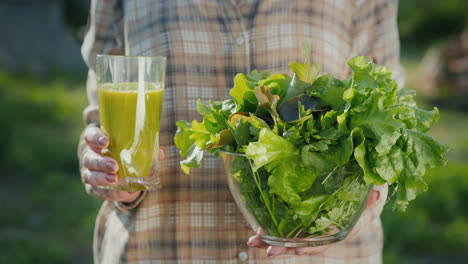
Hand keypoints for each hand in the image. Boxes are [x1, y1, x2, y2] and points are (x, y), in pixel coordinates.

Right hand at [78, 125, 165, 202]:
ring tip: (115, 179)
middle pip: (89, 158)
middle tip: (114, 166)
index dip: (96, 138)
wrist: (115, 166)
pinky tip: (121, 193)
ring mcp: (87, 171)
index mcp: (95, 140)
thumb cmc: (122, 149)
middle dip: (101, 162)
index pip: (90, 135)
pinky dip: (109, 193)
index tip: (106, 142)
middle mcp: (88, 155)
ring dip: (102, 178)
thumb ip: (146, 147)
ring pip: (89, 176)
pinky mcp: (92, 186)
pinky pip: (97, 191)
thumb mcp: (131, 145)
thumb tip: (161, 152)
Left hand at [246, 189, 380, 256]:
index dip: (312, 246)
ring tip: (252, 239)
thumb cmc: (367, 194)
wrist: (361, 194)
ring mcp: (311, 227)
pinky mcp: (302, 219)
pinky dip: (270, 228)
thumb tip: (377, 192)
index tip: (296, 248)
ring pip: (289, 237)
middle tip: (267, 251)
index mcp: (341, 228)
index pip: (325, 241)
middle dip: (284, 248)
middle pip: (302, 243)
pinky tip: (254, 226)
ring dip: (270, 240)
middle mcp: (324, 231)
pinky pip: (285, 226)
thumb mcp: (372, 193)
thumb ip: (373, 196)